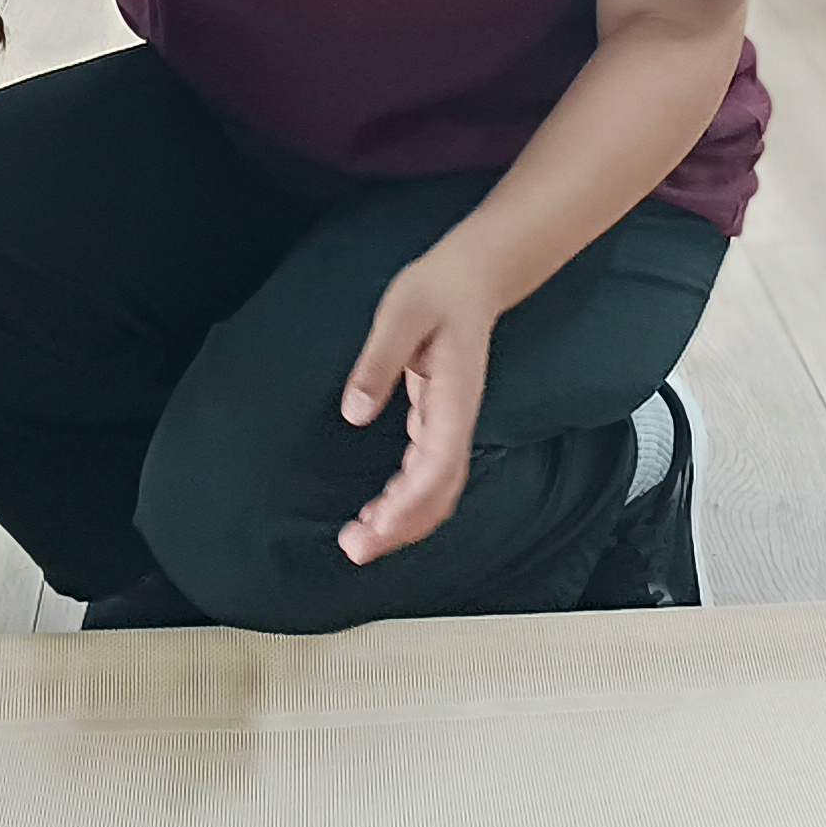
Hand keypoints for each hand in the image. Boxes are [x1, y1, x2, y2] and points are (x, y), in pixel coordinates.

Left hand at [336, 248, 507, 565]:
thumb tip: (354, 413)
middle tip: (355, 549)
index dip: (408, 504)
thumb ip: (378, 362)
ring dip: (404, 522)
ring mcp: (451, 424)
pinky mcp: (440, 422)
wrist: (471, 278)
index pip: (437, 467)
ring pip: (437, 491)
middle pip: (440, 494)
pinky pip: (428, 476)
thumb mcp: (401, 315)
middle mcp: (457, 421)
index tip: (375, 527)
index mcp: (453, 400)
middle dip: (402, 529)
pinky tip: (378, 512)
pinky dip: (405, 501)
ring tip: (360, 540)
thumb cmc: (436, 291)